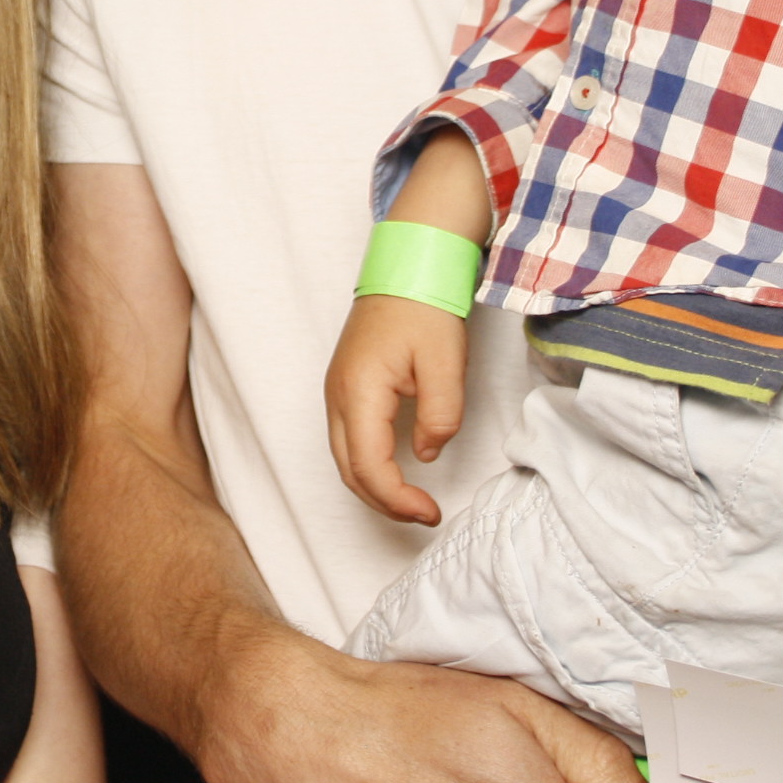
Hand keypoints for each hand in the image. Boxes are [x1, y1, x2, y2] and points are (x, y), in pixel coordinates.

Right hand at [327, 295, 470, 523]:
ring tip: (412, 501)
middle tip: (424, 515)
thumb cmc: (424, 308)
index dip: (398, 500)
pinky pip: (347, 439)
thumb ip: (440, 417)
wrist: (407, 267)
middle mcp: (337, 396)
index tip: (430, 513)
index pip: (369, 467)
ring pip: (344, 458)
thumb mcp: (446, 364)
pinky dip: (368, 466)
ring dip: (375, 487)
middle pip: (348, 471)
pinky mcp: (345, 387)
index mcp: (359, 393)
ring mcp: (336, 391)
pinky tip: (396, 471)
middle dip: (384, 503)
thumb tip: (426, 454)